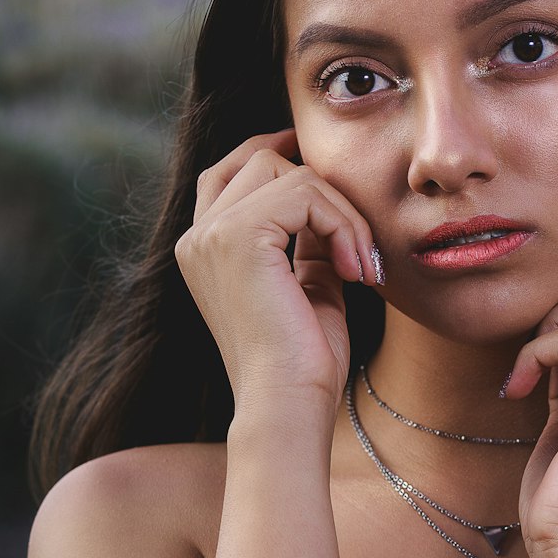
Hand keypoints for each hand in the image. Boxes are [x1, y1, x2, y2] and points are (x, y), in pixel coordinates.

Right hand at [173, 128, 380, 408]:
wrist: (288, 404)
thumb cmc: (304, 361)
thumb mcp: (310, 286)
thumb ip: (311, 241)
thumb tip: (332, 203)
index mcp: (204, 249)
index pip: (229, 171)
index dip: (275, 152)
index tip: (325, 165)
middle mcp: (197, 236)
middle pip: (262, 160)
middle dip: (325, 192)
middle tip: (361, 250)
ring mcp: (211, 233)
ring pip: (289, 172)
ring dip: (342, 213)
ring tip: (360, 266)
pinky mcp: (237, 236)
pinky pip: (305, 193)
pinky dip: (343, 224)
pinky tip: (354, 271)